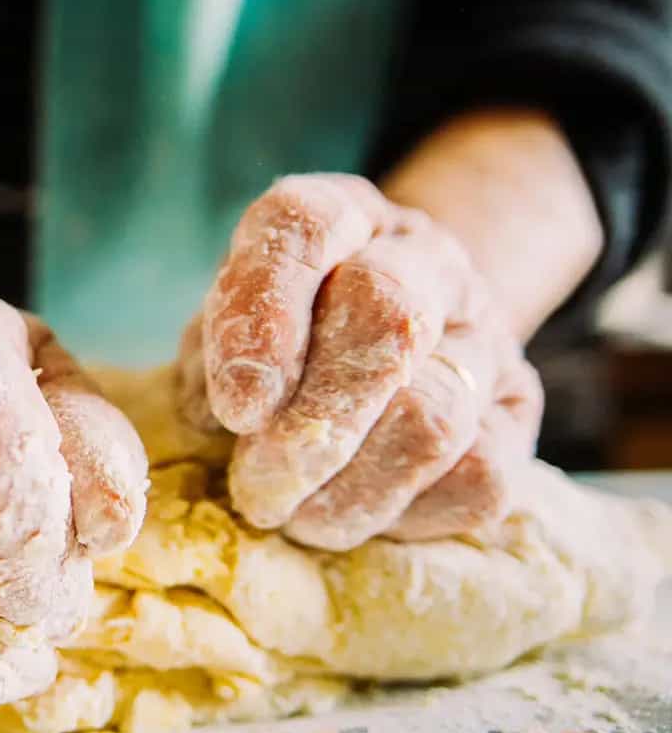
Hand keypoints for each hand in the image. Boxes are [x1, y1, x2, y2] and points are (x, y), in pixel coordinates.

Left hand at [179, 174, 542, 549]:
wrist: (400, 339)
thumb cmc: (286, 338)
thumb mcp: (230, 323)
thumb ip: (213, 354)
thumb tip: (217, 416)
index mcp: (341, 216)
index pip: (305, 226)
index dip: (264, 312)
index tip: (235, 405)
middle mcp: (424, 258)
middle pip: (386, 318)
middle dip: (313, 423)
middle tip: (258, 487)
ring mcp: (484, 333)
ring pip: (433, 416)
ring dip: (350, 488)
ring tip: (293, 517)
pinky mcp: (519, 412)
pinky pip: (476, 476)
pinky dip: (403, 513)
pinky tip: (356, 515)